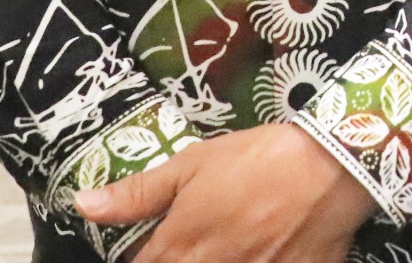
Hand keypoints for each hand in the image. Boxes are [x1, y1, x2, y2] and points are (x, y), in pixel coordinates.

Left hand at [76, 122, 376, 262]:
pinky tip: (254, 254)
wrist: (329, 167)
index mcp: (179, 246)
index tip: (156, 246)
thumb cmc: (257, 159)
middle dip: (175, 259)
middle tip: (193, 241)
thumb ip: (137, 193)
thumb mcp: (193, 164)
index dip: (143, 258)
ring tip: (225, 246)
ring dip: (210, 261)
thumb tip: (82, 206)